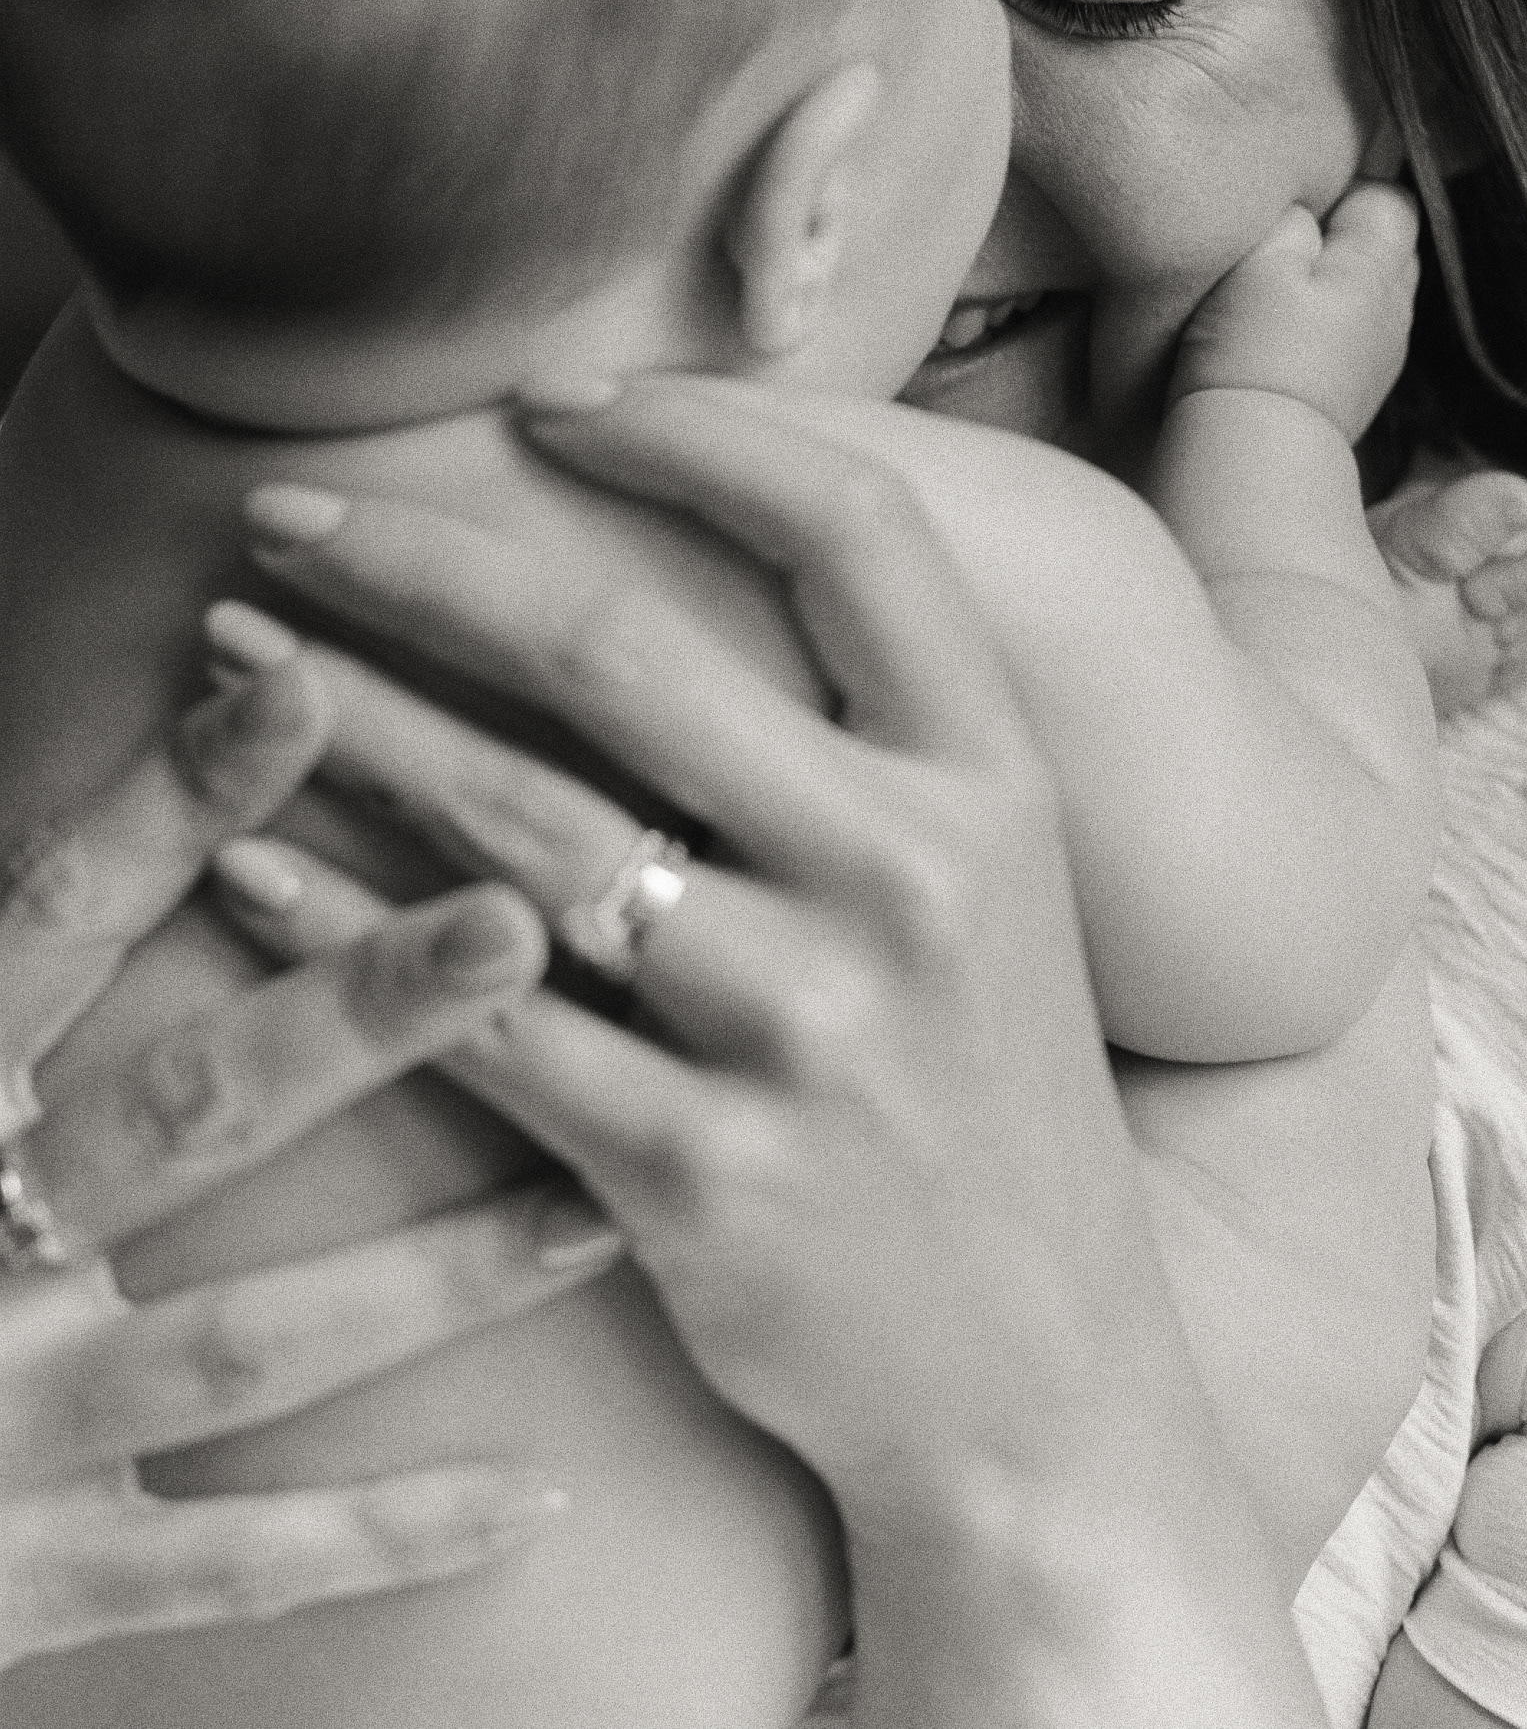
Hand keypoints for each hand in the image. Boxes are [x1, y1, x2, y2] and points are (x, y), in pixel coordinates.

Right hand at [0, 665, 617, 1666]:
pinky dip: (380, 1537)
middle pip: (181, 1114)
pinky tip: (535, 1496)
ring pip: (247, 1343)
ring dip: (434, 1281)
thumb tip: (47, 854)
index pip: (47, 927)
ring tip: (597, 1212)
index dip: (170, 806)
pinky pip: (229, 1569)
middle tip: (516, 925)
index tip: (306, 691)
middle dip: (352, 1019)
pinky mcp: (20, 1590)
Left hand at [232, 380, 1132, 1493]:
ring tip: (232, 659)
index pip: (850, 531)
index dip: (693, 434)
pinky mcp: (701, 1179)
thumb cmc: (994, 1096)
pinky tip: (245, 870)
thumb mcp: (1002, 884)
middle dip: (424, 564)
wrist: (1038, 1380)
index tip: (549, 402)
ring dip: (348, 727)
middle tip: (285, 516)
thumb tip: (675, 564)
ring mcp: (805, 1036)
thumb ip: (877, 732)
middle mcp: (910, 883)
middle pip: (624, 659)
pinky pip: (481, 1026)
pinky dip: (344, 940)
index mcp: (993, 780)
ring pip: (521, 833)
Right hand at [1170, 183, 1419, 441]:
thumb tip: (1305, 208)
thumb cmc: (1251, 351)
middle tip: (1284, 253)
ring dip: (1332, 290)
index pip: (1391, 199)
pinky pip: (1353, 340)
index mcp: (1380, 267)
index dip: (1344, 194)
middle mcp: (1397, 310)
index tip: (1296, 213)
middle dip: (1343, 240)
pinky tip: (1283, 346)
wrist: (1254, 456)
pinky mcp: (1359, 394)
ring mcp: (1383, 357)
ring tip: (1279, 303)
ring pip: (1370, 297)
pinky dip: (1325, 332)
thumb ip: (1292, 218)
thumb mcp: (1258, 261)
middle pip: (1387, 248)